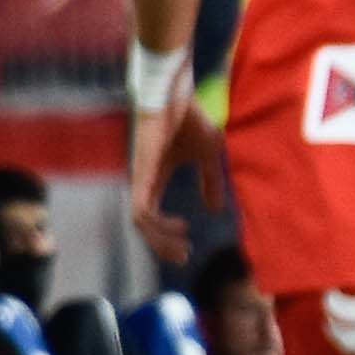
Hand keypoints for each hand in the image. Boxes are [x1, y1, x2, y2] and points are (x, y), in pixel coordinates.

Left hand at [127, 80, 225, 265]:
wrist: (175, 96)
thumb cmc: (189, 120)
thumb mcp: (208, 156)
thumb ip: (210, 182)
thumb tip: (214, 209)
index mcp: (154, 177)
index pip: (152, 214)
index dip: (166, 233)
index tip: (187, 245)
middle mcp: (143, 182)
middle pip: (144, 226)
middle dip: (162, 245)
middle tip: (183, 257)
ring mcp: (139, 180)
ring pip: (140, 224)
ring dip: (160, 240)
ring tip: (182, 248)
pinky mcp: (141, 176)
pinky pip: (141, 211)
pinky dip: (157, 225)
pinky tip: (179, 227)